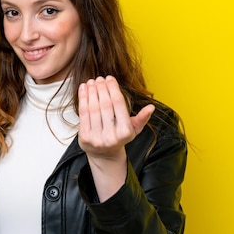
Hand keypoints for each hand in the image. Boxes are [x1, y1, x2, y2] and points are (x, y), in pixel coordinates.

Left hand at [78, 76, 154, 200]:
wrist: (104, 155)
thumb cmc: (119, 138)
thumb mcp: (134, 130)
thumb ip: (142, 118)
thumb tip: (151, 107)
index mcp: (125, 132)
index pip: (119, 104)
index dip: (113, 89)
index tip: (110, 79)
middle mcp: (111, 136)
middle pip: (105, 105)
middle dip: (102, 88)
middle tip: (100, 79)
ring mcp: (97, 137)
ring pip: (93, 108)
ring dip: (91, 92)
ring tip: (92, 82)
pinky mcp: (85, 137)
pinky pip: (83, 114)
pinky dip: (83, 99)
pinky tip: (84, 89)